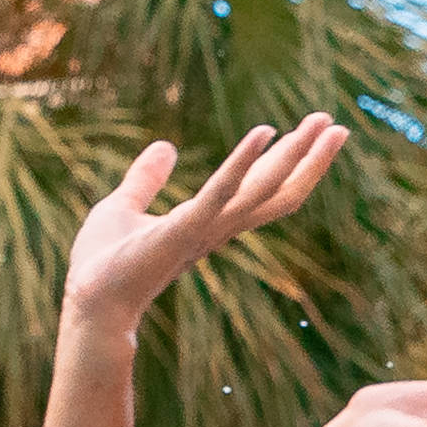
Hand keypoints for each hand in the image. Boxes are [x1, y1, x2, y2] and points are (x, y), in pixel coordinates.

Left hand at [65, 117, 347, 334]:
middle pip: (279, 192)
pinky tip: (263, 132)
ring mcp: (205, 229)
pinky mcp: (184, 229)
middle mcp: (218, 228)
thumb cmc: (103, 264)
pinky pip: (221, 192)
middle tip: (337, 125)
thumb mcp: (124, 207)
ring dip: (296, 155)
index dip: (289, 163)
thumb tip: (164, 146)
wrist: (89, 303)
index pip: (262, 190)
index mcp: (209, 222)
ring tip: (322, 123)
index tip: (312, 133)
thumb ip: (146, 179)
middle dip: (309, 158)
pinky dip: (243, 161)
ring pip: (266, 190)